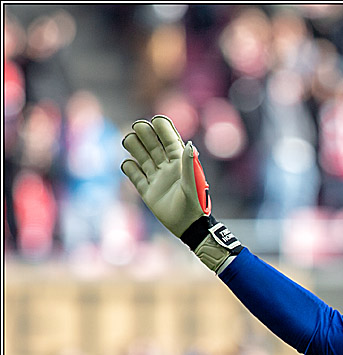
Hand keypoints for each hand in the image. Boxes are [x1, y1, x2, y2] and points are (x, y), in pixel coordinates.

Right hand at [120, 116, 210, 236]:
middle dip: (146, 135)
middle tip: (137, 126)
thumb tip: (190, 144)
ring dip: (135, 147)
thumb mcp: (193, 183)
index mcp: (180, 163)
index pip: (170, 141)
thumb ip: (190, 164)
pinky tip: (127, 164)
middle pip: (153, 146)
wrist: (189, 227)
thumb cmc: (195, 204)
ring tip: (128, 140)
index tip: (156, 119)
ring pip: (142, 158)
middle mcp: (167, 168)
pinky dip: (130, 169)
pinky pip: (135, 176)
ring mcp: (157, 179)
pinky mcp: (148, 191)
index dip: (163, 129)